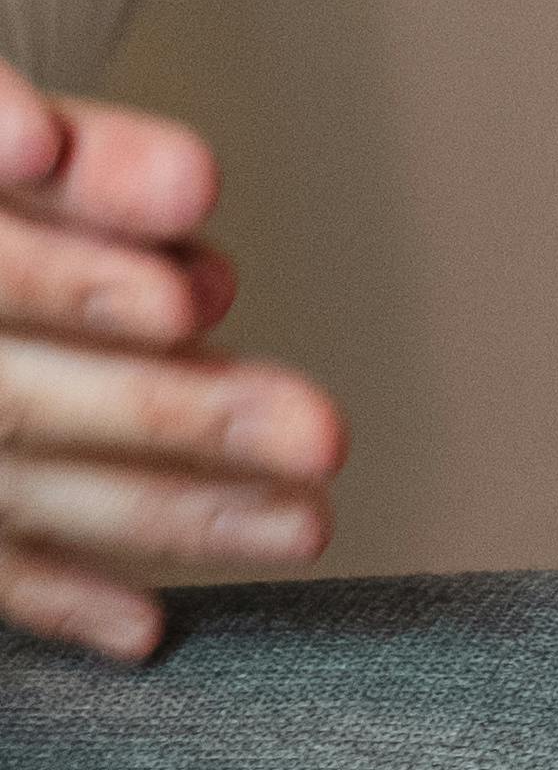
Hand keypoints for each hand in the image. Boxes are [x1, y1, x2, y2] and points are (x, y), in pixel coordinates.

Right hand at [0, 59, 343, 658]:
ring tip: (304, 523)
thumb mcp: (18, 143)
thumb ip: (95, 162)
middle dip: (162, 411)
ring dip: (159, 510)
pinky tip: (143, 626)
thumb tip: (186, 189)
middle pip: (12, 396)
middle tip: (315, 432)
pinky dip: (53, 594)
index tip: (185, 299)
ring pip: (15, 480)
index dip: (66, 280)